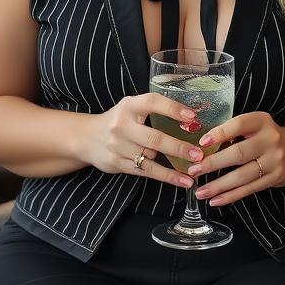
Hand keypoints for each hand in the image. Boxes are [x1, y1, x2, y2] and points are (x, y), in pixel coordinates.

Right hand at [85, 93, 201, 188]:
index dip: (173, 109)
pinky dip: (166, 177)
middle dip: (178, 147)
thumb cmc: (119, 121)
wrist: (87, 138)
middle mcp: (122, 125)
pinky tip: (182, 181)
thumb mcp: (132, 108)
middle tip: (198, 153)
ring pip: (151, 157)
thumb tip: (191, 121)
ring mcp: (118, 146)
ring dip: (175, 165)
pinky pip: (146, 171)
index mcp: (129, 106)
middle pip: (154, 138)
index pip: (152, 102)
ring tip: (195, 170)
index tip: (192, 117)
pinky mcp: (118, 163)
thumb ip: (155, 111)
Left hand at [186, 111, 284, 206]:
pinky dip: (230, 196)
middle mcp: (270, 140)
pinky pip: (249, 189)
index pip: (239, 124)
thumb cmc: (266, 137)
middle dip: (213, 163)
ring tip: (200, 191)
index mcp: (261, 121)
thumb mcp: (255, 126)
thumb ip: (233, 131)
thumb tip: (200, 144)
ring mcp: (274, 161)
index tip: (201, 142)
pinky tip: (215, 200)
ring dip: (218, 185)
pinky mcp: (275, 178)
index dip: (220, 133)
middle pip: (238, 153)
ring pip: (242, 176)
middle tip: (193, 170)